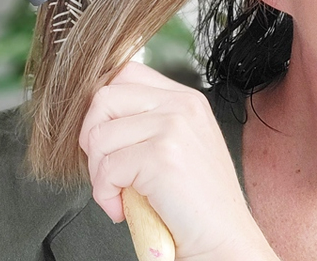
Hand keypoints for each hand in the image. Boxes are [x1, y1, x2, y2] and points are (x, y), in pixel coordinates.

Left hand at [79, 62, 271, 259]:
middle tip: (107, 171)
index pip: (124, 74)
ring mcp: (173, 127)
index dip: (103, 109)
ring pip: (99, 135)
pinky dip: (105, 195)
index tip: (107, 142)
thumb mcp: (179, 146)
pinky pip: (107, 168)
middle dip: (92, 139)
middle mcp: (182, 105)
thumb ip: (147, 122)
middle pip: (103, 97)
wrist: (223, 241)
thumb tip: (95, 117)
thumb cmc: (196, 204)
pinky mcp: (161, 156)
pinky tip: (123, 208)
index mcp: (185, 99)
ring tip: (118, 194)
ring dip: (97, 173)